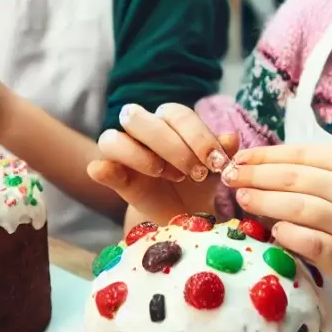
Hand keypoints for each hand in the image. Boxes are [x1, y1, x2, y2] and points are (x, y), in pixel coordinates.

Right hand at [86, 103, 238, 223]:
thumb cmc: (196, 187)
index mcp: (168, 123)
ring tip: (166, 176)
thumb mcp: (213, 172)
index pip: (176, 114)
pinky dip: (102, 168)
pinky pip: (99, 165)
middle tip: (195, 173)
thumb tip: (231, 137)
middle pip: (141, 118)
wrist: (181, 217)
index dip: (197, 136)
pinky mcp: (112, 176)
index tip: (217, 163)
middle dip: (171, 145)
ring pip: (114, 137)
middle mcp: (142, 131)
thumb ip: (222, 153)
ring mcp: (122, 152)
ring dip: (141, 156)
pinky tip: (106, 172)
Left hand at [222, 144, 331, 311]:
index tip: (239, 157)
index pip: (302, 154)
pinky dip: (285, 234)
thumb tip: (267, 168)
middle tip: (229, 178)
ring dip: (263, 202)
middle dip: (255, 176)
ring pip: (296, 207)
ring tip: (242, 200)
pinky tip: (272, 231)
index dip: (265, 155)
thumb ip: (323, 176)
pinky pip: (307, 241)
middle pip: (293, 178)